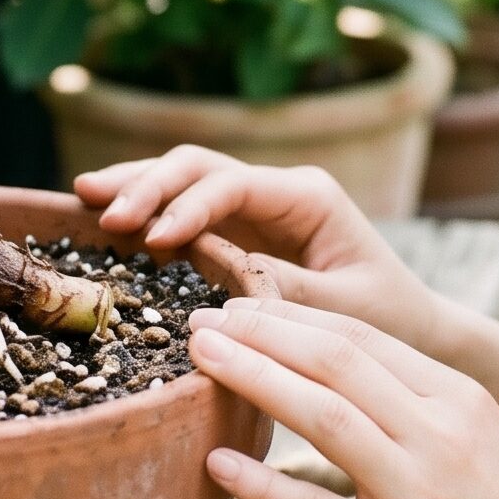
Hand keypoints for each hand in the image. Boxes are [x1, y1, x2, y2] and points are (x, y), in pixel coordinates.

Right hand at [73, 146, 450, 358]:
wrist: (414, 332)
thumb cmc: (390, 321)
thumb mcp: (346, 314)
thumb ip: (286, 296)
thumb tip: (218, 294)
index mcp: (308, 196)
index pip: (231, 185)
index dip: (186, 206)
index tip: (152, 240)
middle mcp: (279, 190)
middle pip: (199, 166)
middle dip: (148, 183)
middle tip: (101, 209)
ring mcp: (257, 207)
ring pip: (185, 177)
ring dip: (137, 184)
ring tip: (84, 194)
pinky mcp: (241, 230)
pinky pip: (186, 210)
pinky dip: (147, 209)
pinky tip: (106, 213)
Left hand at [188, 298, 498, 498]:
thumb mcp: (484, 443)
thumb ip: (420, 408)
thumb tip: (342, 380)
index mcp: (460, 399)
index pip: (360, 335)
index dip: (290, 314)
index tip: (238, 303)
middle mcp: (441, 433)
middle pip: (333, 358)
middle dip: (258, 331)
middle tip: (199, 318)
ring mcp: (421, 494)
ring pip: (322, 414)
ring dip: (252, 378)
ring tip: (198, 361)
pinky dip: (261, 483)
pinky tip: (215, 464)